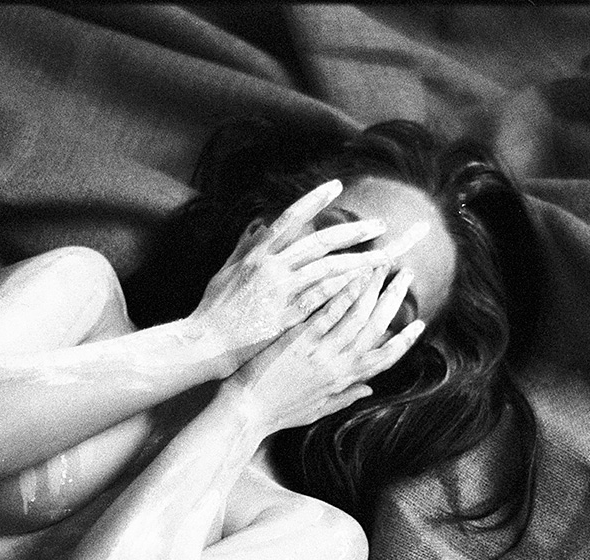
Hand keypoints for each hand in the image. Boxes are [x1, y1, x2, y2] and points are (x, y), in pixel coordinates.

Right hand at [192, 180, 396, 372]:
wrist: (205, 343)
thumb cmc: (213, 309)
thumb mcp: (225, 272)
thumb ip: (244, 247)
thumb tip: (260, 226)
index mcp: (256, 254)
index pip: (290, 218)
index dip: (314, 200)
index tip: (335, 186)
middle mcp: (270, 267)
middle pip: (319, 242)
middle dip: (352, 232)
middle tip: (378, 225)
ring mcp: (279, 291)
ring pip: (327, 269)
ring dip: (358, 262)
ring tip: (384, 257)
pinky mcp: (286, 316)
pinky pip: (321, 298)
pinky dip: (344, 290)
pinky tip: (366, 286)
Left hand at [221, 266, 425, 435]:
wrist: (247, 413)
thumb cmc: (278, 412)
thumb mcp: (318, 410)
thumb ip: (345, 397)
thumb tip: (369, 390)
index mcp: (344, 380)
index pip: (385, 358)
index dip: (405, 341)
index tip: (419, 324)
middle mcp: (338, 365)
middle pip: (376, 327)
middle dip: (394, 299)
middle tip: (405, 275)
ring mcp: (321, 351)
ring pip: (357, 315)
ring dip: (373, 287)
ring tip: (382, 264)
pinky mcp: (300, 340)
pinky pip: (328, 313)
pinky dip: (343, 293)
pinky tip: (353, 273)